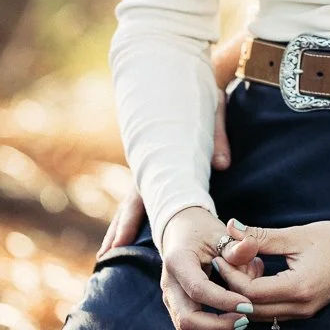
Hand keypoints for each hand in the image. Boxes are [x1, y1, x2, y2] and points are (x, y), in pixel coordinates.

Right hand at [97, 67, 233, 258]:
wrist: (196, 72)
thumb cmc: (206, 94)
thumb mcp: (214, 111)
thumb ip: (218, 138)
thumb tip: (223, 165)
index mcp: (163, 154)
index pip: (142, 194)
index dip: (130, 222)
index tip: (117, 246)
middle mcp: (154, 162)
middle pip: (132, 201)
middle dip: (119, 229)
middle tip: (106, 257)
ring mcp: (156, 162)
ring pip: (135, 197)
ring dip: (124, 222)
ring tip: (111, 251)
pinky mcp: (163, 160)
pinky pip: (147, 190)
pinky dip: (138, 210)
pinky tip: (134, 227)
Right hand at [159, 206, 264, 329]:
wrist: (181, 231)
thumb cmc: (202, 231)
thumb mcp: (219, 232)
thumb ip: (235, 245)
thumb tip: (251, 247)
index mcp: (178, 262)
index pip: (199, 290)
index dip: (224, 301)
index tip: (249, 304)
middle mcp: (169, 285)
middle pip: (188, 320)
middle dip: (219, 326)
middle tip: (245, 318)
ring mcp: (171, 300)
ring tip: (241, 322)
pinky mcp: (177, 309)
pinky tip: (232, 322)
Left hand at [212, 217, 329, 321]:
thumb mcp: (296, 235)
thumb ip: (261, 236)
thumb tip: (232, 229)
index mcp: (299, 288)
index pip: (251, 292)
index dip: (231, 276)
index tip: (221, 257)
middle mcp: (301, 307)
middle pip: (251, 309)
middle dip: (233, 288)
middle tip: (226, 263)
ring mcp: (304, 312)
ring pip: (260, 314)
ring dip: (244, 295)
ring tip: (242, 266)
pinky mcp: (305, 310)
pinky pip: (272, 312)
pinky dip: (258, 298)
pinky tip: (258, 274)